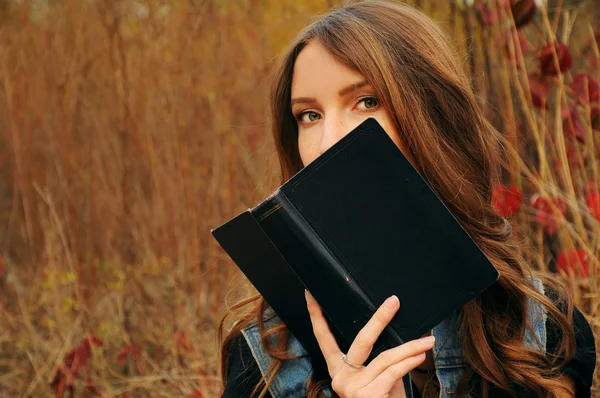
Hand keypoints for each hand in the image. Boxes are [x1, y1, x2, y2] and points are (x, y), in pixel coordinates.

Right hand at [305, 290, 434, 397]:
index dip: (317, 316)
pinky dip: (409, 361)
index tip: (311, 295)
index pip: (323, 339)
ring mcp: (352, 388)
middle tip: (393, 301)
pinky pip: (394, 372)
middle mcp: (340, 378)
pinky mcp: (367, 395)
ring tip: (427, 341)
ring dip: (410, 347)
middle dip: (379, 318)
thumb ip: (381, 363)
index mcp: (337, 370)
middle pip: (361, 341)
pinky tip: (420, 355)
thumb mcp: (377, 380)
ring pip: (385, 357)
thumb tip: (400, 340)